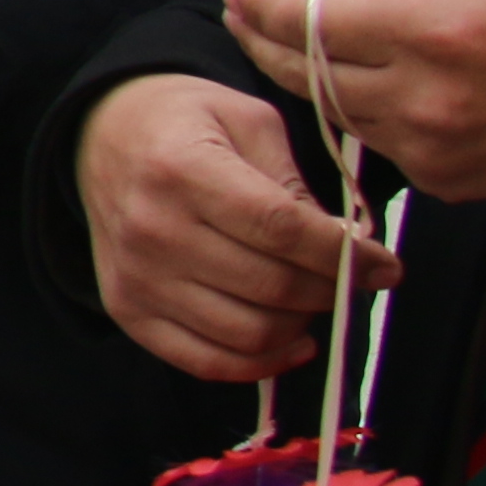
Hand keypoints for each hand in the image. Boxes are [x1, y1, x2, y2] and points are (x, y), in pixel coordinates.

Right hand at [80, 71, 384, 381]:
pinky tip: (290, 341)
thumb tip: (348, 249)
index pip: (281, 229)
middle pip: (271, 286)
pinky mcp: (127, 310)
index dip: (344, 254)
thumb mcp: (249, 122)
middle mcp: (152, 229)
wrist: (100, 135)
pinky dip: (261, 363)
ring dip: (301, 325)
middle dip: (331, 289)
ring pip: (249, 333)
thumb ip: (297, 185)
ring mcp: (137, 277)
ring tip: (313, 298)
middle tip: (350, 277)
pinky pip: (206, 362)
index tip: (384, 265)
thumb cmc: (186, 122)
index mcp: (182, 168)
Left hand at [225, 0, 485, 203]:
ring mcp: (432, 147)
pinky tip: (349, 83)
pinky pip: (377, 143)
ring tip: (281, 41)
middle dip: (265, 40)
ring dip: (305, 77)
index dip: (267, 7)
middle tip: (240, 13)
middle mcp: (424, 96)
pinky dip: (359, 111)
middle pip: (311, 73)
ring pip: (337, 111)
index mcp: (433, 30)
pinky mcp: (445, 183)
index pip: (315, 22)